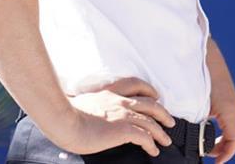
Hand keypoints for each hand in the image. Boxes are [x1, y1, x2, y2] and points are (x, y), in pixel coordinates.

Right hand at [58, 77, 174, 156]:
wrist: (64, 121)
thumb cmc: (65, 115)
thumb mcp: (82, 101)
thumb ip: (93, 103)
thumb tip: (91, 111)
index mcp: (110, 92)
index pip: (136, 84)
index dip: (149, 90)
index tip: (156, 96)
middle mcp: (121, 101)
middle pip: (151, 104)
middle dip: (163, 113)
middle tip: (170, 121)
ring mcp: (124, 115)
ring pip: (152, 122)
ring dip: (161, 132)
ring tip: (166, 140)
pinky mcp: (124, 129)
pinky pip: (145, 137)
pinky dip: (152, 144)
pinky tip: (153, 150)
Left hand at [206, 39, 234, 162]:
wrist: (205, 52)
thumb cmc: (200, 76)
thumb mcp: (196, 104)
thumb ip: (197, 124)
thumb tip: (194, 141)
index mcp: (231, 111)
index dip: (225, 155)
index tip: (214, 163)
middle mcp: (234, 108)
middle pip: (234, 137)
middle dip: (221, 149)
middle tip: (207, 156)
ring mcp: (231, 102)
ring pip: (230, 127)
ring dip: (220, 138)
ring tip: (205, 145)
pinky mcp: (226, 97)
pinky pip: (226, 118)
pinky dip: (219, 127)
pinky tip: (203, 126)